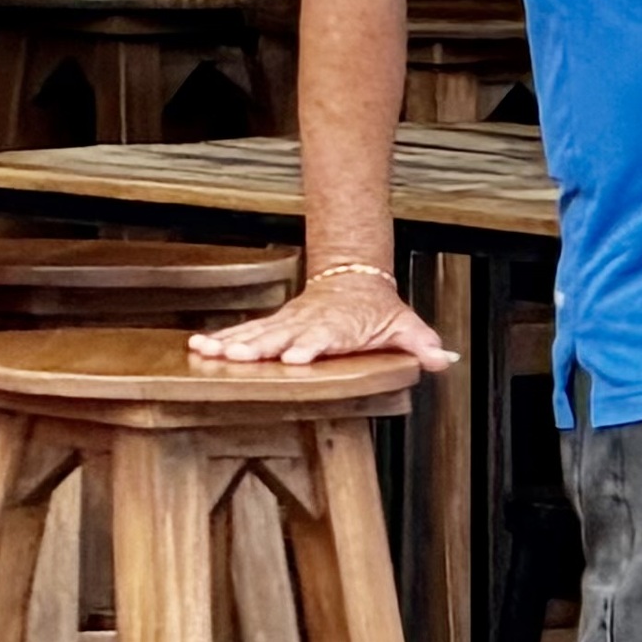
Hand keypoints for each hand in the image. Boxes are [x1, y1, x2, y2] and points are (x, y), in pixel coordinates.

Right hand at [191, 262, 455, 370]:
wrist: (353, 280)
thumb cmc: (378, 312)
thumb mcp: (405, 326)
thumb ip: (423, 344)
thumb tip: (444, 360)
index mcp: (338, 327)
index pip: (323, 337)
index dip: (309, 346)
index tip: (294, 357)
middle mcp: (308, 324)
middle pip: (282, 336)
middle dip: (260, 348)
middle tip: (239, 358)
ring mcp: (288, 324)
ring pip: (257, 333)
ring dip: (232, 344)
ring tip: (207, 352)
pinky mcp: (273, 326)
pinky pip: (244, 333)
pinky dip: (221, 339)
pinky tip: (198, 346)